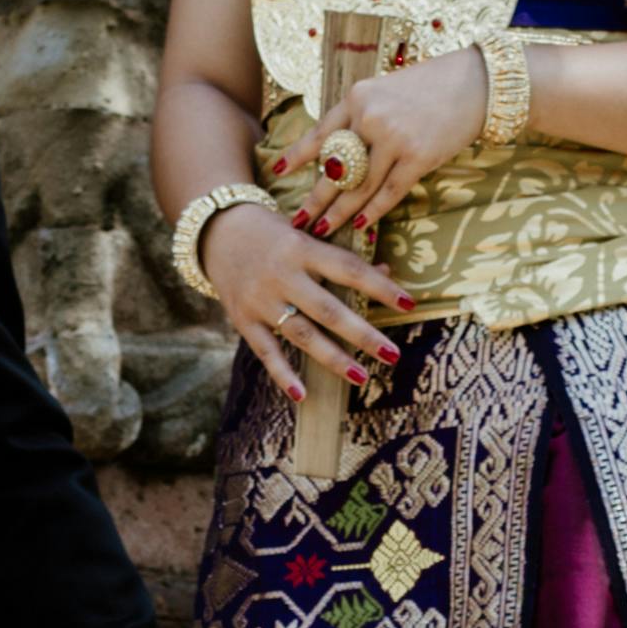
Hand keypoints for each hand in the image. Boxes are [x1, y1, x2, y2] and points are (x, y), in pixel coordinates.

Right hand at [202, 189, 416, 406]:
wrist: (217, 231)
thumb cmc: (275, 234)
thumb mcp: (308, 235)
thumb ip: (343, 257)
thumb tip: (388, 275)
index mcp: (303, 248)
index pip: (349, 269)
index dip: (380, 287)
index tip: (409, 303)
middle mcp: (282, 275)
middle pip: (329, 310)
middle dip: (363, 334)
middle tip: (392, 354)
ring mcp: (261, 300)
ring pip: (302, 335)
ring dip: (333, 358)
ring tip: (362, 377)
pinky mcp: (243, 319)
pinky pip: (266, 352)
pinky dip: (283, 375)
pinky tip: (302, 396)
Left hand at [283, 49, 490, 243]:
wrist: (476, 83)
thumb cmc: (430, 86)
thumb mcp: (386, 90)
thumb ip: (361, 116)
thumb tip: (338, 154)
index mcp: (357, 97)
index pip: (321, 132)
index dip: (298, 154)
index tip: (277, 169)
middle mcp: (370, 117)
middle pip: (336, 167)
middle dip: (315, 197)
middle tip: (297, 219)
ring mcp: (394, 138)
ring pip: (360, 185)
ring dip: (340, 211)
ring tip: (322, 228)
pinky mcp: (419, 157)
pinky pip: (389, 191)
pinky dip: (374, 210)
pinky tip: (361, 224)